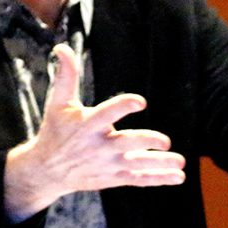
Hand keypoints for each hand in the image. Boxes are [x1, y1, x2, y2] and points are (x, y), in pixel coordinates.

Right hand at [3, 43, 185, 220]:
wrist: (47, 170)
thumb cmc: (56, 131)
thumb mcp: (58, 103)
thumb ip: (67, 76)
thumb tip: (62, 48)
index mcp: (87, 125)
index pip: (107, 114)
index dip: (123, 107)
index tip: (140, 102)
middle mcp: (99, 146)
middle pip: (126, 143)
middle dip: (146, 142)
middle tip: (165, 141)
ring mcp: (108, 164)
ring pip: (137, 165)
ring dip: (160, 164)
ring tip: (180, 162)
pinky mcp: (113, 177)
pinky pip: (138, 179)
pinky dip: (158, 179)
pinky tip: (178, 176)